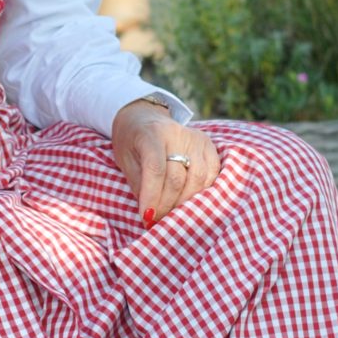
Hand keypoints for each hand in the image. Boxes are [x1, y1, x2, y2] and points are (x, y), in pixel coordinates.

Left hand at [110, 100, 220, 226]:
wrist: (145, 117)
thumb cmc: (131, 141)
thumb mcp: (125, 159)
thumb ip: (139, 183)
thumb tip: (151, 213)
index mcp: (151, 134)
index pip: (156, 169)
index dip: (152, 196)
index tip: (146, 217)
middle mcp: (177, 134)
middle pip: (177, 178)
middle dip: (166, 205)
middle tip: (156, 221)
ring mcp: (196, 139)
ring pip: (197, 179)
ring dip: (184, 203)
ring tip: (170, 214)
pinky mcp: (209, 145)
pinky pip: (211, 174)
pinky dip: (201, 193)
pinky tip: (188, 202)